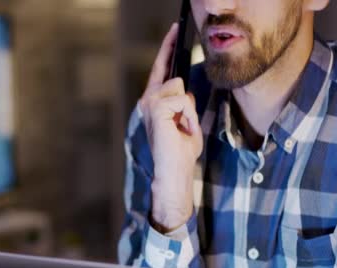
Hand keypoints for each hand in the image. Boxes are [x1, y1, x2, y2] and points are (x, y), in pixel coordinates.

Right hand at [138, 23, 203, 231]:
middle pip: (175, 79)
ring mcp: (149, 103)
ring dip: (188, 111)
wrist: (173, 171)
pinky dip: (187, 115)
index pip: (162, 68)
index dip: (167, 47)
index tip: (175, 28)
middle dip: (185, 103)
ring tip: (181, 129)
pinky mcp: (155, 108)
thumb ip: (185, 103)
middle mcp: (148, 99)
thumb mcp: (187, 121)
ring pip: (180, 89)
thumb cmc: (180, 152)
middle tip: (181, 127)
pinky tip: (179, 129)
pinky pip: (182, 100)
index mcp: (154, 102)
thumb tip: (184, 91)